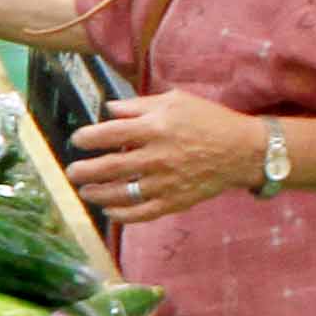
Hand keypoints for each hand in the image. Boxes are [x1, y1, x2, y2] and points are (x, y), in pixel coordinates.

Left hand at [67, 90, 259, 223]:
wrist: (242, 150)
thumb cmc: (208, 120)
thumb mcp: (175, 101)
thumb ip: (139, 105)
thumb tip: (109, 110)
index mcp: (155, 128)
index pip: (109, 135)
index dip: (87, 139)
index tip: (77, 141)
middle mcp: (157, 156)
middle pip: (108, 168)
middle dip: (84, 171)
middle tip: (72, 172)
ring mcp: (165, 182)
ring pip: (120, 193)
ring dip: (97, 194)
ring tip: (86, 190)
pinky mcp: (174, 201)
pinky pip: (141, 213)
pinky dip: (121, 214)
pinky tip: (110, 210)